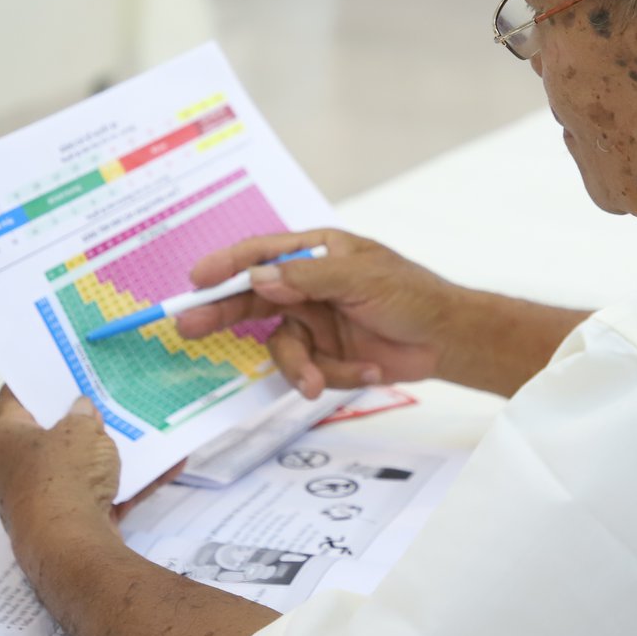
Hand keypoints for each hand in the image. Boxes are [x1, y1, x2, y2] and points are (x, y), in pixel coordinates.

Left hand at [0, 387, 182, 542]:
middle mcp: (15, 469)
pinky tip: (166, 467)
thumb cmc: (63, 478)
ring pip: (78, 465)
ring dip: (106, 451)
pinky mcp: (70, 521)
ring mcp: (42, 498)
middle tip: (105, 394)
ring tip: (139, 429)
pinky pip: (102, 493)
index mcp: (6, 439)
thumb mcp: (81, 430)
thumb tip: (81, 410)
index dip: (36, 378)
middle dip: (79, 417)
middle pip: (48, 434)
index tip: (61, 364)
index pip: (14, 397)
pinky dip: (129, 481)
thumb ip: (84, 414)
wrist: (70, 546)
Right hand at [177, 228, 462, 398]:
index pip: (263, 254)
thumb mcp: (360, 279)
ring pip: (282, 348)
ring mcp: (316, 323)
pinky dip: (337, 376)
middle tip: (189, 326)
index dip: (227, 265)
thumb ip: (307, 279)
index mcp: (317, 253)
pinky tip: (371, 371)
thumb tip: (258, 278)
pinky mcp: (326, 356)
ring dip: (301, 367)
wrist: (447, 340)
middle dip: (224, 314)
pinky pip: (311, 371)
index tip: (197, 279)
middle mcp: (309, 286)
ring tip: (318, 382)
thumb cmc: (412, 295)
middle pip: (253, 299)